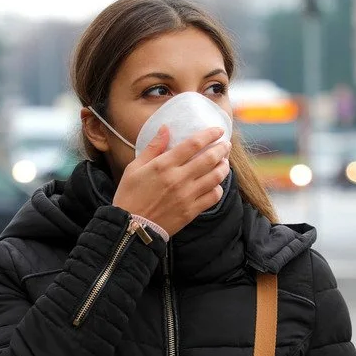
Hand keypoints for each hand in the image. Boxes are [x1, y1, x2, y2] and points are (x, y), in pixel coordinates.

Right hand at [113, 125, 230, 235]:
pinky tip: (216, 184)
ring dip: (224, 167)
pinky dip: (218, 188)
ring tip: (224, 162)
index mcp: (164, 165)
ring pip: (215, 177)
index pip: (194, 144)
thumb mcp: (134, 168)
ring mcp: (187, 196)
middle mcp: (178, 179)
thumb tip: (166, 128)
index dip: (209, 134)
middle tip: (226, 145)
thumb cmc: (129, 196)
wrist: (130, 227)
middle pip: (210, 159)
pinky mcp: (191, 211)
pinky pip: (213, 197)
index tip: (218, 130)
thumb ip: (153, 147)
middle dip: (222, 149)